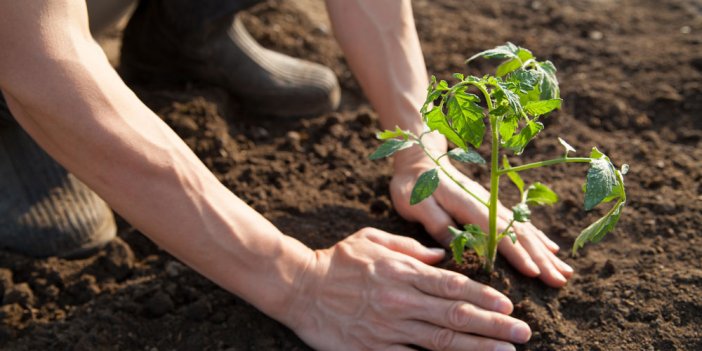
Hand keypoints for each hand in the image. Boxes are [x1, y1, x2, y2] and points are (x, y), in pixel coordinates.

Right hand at [284, 228, 530, 350]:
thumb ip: (409, 248)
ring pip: (441, 340)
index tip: (508, 305)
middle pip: (455, 315)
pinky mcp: (374, 349)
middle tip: (522, 333)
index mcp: (402, 272)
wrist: (298, 287)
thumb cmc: (336, 260)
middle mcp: (401, 300)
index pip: (452, 286)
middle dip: (493, 325)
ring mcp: (389, 328)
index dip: (484, 296)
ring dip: (477, 347)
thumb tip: (442, 256)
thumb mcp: (372, 239)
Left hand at [390, 144, 572, 287]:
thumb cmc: (414, 186)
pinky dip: (538, 238)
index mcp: (469, 205)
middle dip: (541, 258)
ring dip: (545, 252)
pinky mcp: (492, 206)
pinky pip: (520, 223)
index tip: (534, 273)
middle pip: (520, 234)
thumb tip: (457, 248)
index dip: (517, 253)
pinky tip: (551, 250)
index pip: (498, 233)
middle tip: (560, 281)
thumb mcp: (416, 204)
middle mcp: (488, 204)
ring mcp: (493, 205)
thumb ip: (437, 223)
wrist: (421, 160)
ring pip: (525, 230)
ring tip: (565, 272)